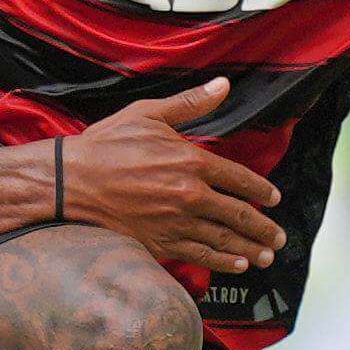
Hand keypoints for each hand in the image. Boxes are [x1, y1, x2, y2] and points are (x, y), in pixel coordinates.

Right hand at [59, 79, 286, 274]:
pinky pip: (200, 256)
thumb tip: (223, 84)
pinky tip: (239, 265)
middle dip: (264, 227)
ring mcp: (176, 223)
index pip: (240, 179)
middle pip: (239, 215)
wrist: (71, 182)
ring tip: (268, 256)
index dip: (261, 190)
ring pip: (224, 240)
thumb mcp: (149, 115)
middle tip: (278, 237)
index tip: (274, 199)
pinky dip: (223, 262)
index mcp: (192, 161)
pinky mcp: (161, 244)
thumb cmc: (107, 145)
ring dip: (251, 249)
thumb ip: (191, 104)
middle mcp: (190, 195)